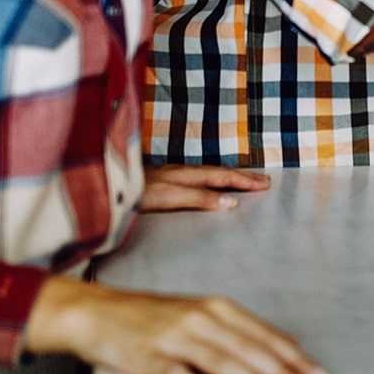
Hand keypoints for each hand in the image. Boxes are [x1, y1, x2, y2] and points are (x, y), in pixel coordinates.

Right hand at [25, 276, 325, 373]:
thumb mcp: (200, 314)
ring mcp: (173, 337)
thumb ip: (240, 329)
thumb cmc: (152, 316)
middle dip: (281, 371)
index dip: (292, 356)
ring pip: (220, 360)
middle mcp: (200, 319)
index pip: (263, 334)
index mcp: (217, 308)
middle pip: (248, 347)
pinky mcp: (147, 356)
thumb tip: (286, 344)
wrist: (96, 311)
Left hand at [141, 165, 271, 211]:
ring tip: (244, 179)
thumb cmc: (135, 192)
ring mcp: (172, 174)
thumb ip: (199, 198)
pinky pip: (198, 177)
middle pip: (219, 172)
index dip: (245, 181)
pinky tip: (209, 183)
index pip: (223, 177)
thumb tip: (231, 201)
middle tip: (264, 179)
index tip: (266, 184)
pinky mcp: (163, 179)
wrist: (107, 184)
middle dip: (243, 176)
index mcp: (188, 175)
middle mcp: (183, 171)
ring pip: (209, 173)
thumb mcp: (170, 197)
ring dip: (230, 176)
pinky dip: (214, 179)